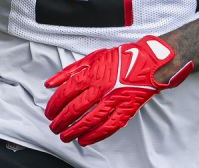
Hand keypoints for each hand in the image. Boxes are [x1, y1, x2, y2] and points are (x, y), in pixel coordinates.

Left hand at [44, 35, 192, 145]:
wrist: (148, 63)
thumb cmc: (122, 59)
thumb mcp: (92, 58)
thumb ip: (70, 71)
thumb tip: (51, 83)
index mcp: (92, 74)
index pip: (67, 93)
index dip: (55, 105)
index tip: (49, 112)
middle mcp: (102, 88)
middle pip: (76, 109)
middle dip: (62, 121)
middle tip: (54, 127)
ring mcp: (114, 100)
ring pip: (90, 120)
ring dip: (75, 131)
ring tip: (66, 136)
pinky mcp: (126, 109)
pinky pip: (108, 126)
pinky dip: (95, 135)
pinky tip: (85, 140)